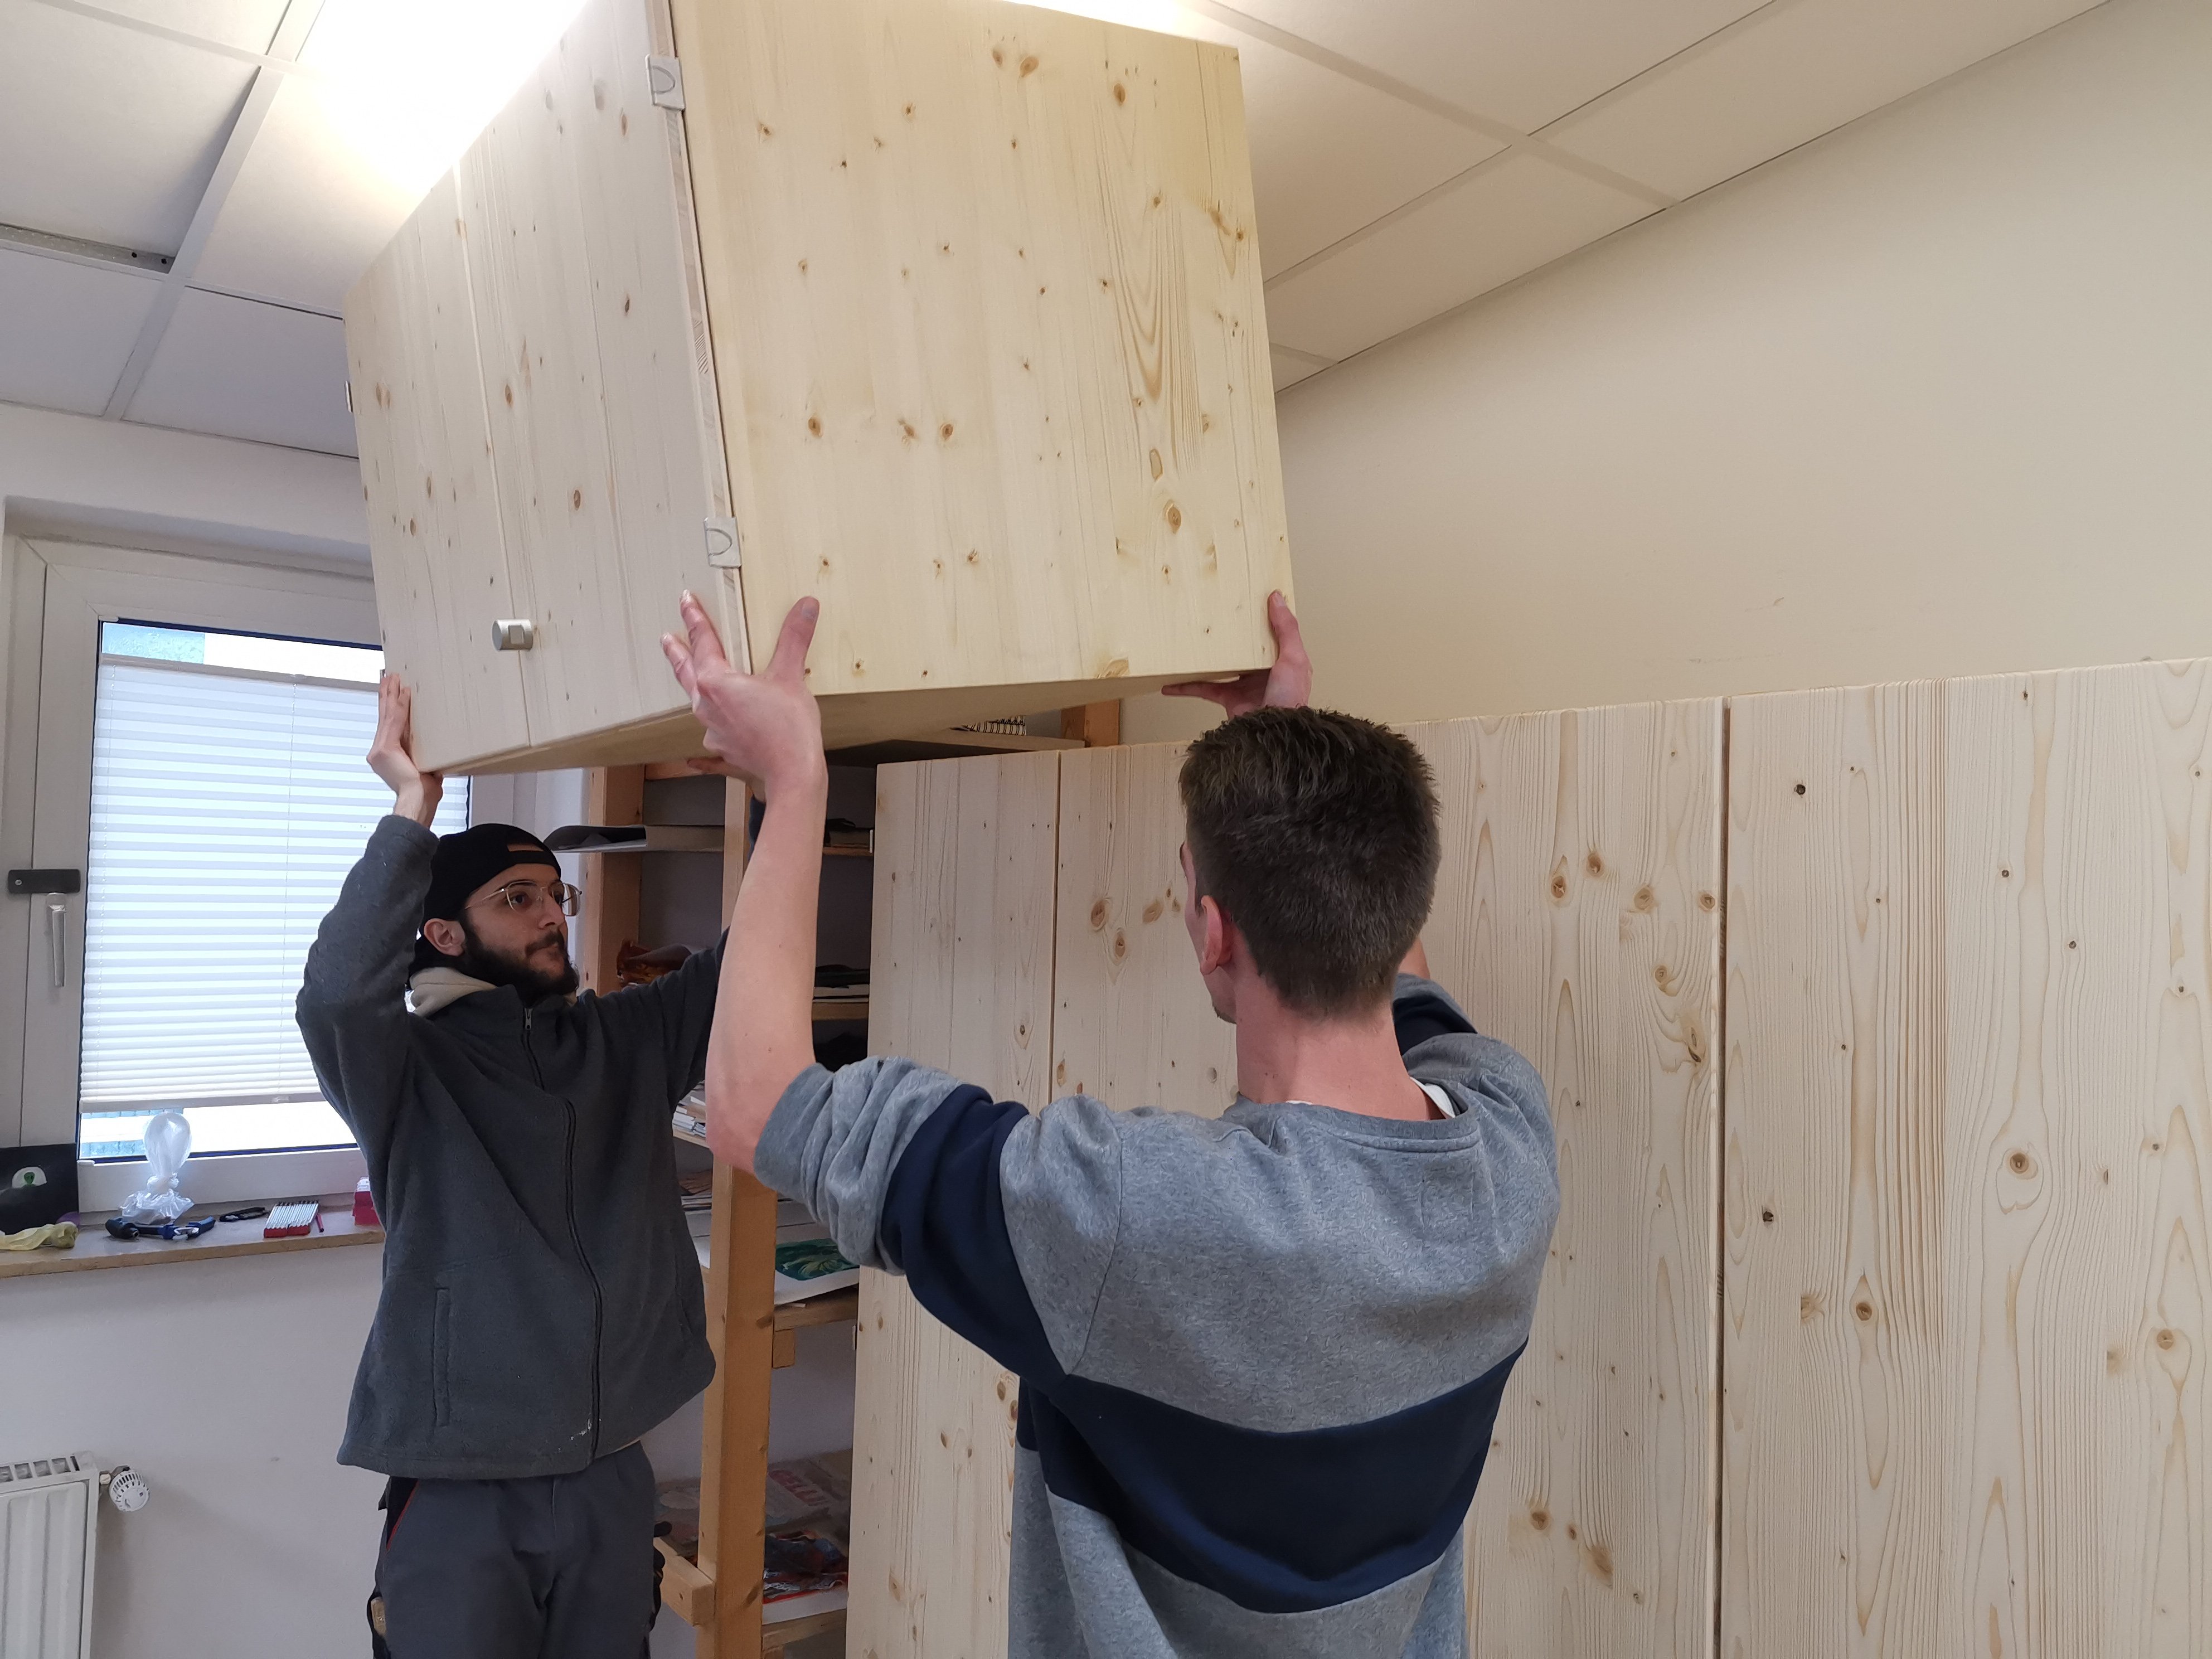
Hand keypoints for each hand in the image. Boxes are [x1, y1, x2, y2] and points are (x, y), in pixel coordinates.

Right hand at [368, 674, 442, 825]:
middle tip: (388, 676)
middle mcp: (378, 750)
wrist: (418, 800)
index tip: (391, 691)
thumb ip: (419, 750)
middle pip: (383, 716)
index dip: (388, 706)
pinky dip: (401, 706)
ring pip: (387, 715)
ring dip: (391, 695)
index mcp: (386, 754)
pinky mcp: (385, 749)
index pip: (387, 725)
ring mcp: (379, 749)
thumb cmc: (423, 789)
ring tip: (393, 678)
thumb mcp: (422, 763)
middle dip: (386, 695)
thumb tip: (432, 740)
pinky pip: (396, 722)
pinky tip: (404, 693)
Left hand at [662, 593, 823, 794]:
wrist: (792, 774)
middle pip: (687, 671)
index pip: (702, 641)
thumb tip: (805, 606)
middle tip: (667, 639)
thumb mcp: (791, 675)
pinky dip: (705, 735)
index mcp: (716, 682)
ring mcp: (713, 730)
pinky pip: (709, 738)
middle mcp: (706, 706)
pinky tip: (694, 757)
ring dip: (693, 685)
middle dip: (677, 652)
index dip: (694, 618)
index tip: (685, 602)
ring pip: (697, 701)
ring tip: (694, 678)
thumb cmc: (788, 728)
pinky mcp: (724, 749)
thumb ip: (794, 638)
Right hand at [1160, 590, 1310, 715]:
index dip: (1259, 618)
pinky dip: (1187, 687)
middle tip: (1213, 616)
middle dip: (1230, 635)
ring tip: (1189, 643)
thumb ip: (1286, 628)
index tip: (1246, 600)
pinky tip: (1172, 683)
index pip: (1270, 633)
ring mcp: (1244, 685)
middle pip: (1243, 647)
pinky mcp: (1228, 699)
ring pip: (1220, 666)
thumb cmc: (1290, 699)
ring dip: (1205, 657)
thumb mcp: (1294, 658)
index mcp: (1282, 660)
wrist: (1274, 733)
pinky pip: (1204, 689)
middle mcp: (1263, 672)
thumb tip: (1277, 598)